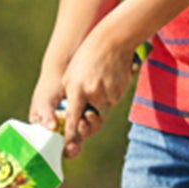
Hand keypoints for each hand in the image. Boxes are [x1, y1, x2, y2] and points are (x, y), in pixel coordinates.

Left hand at [58, 33, 138, 159]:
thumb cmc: (86, 57)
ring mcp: (109, 93)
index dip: (71, 134)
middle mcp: (93, 94)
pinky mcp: (120, 91)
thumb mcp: (70, 75)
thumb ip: (70, 95)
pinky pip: (112, 101)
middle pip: (90, 117)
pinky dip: (108, 94)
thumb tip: (72, 116)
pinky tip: (106, 78)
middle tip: (89, 106)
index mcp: (77, 90)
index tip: (68, 146)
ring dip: (98, 101)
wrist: (111, 41)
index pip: (73, 119)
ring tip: (97, 79)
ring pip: (102, 109)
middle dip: (88, 115)